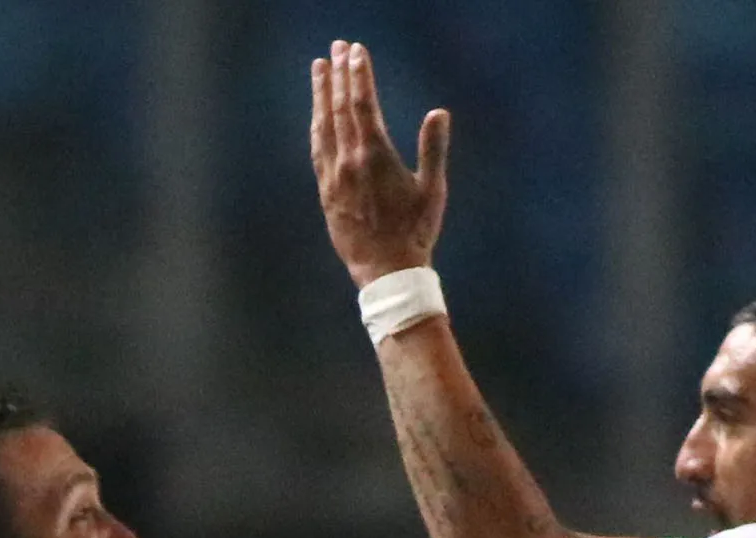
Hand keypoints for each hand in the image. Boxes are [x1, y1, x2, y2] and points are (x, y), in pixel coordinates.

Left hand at [312, 41, 448, 286]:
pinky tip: (317, 114)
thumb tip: (438, 113)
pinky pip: (317, 149)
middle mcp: (349, 162)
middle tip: (337, 48)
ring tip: (320, 69)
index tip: (356, 51)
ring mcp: (333, 176)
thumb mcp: (432, 190)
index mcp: (375, 156)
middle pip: (340, 108)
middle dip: (339, 75)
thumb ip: (433, 149)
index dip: (358, 75)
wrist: (385, 271)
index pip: (363, 104)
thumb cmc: (414, 232)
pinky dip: (317, 125)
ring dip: (321, 94)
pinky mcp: (326, 192)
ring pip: (323, 125)